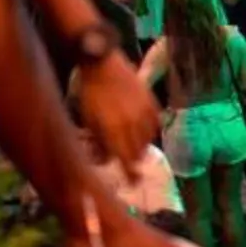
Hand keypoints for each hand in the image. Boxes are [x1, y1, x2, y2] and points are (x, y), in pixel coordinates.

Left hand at [75, 52, 159, 175]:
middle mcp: (132, 125)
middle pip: (139, 151)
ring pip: (149, 138)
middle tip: (132, 166)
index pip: (127, 160)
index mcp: (115, 131)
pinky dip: (151, 130)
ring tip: (136, 147)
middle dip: (135, 161)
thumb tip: (106, 158)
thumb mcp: (88, 121)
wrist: (103, 63)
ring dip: (142, 146)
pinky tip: (145, 130)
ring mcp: (144, 112)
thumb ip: (99, 142)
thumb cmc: (90, 94)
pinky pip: (156, 122)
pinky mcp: (151, 100)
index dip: (131, 174)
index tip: (133, 183)